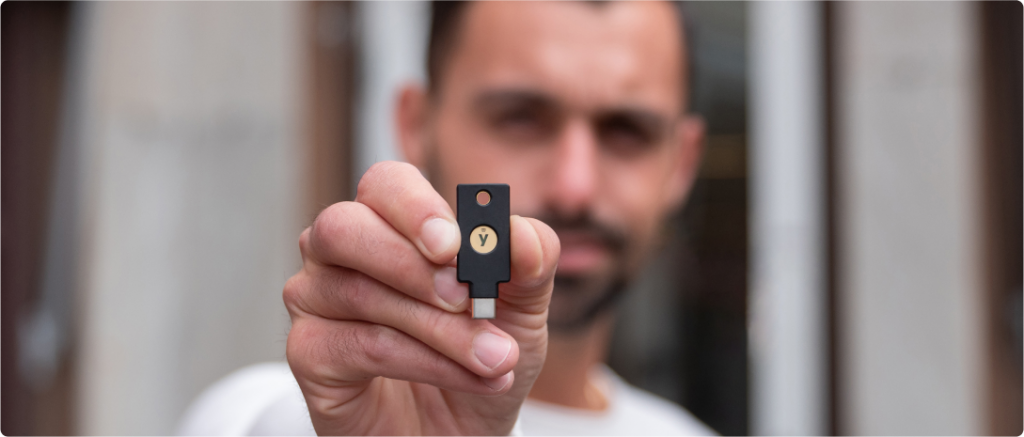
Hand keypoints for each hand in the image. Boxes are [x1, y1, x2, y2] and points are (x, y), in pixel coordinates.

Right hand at [284, 161, 559, 435]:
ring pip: (360, 292)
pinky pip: (359, 345)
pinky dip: (424, 362)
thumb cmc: (481, 352)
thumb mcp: (523, 309)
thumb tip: (517, 233)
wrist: (462, 429)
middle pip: (345, 228)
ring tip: (497, 358)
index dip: (415, 207)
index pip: (385, 184)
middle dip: (410, 263)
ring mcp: (315, 299)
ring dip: (440, 329)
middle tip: (468, 299)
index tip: (455, 245)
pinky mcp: (309, 352)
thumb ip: (529, 262)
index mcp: (390, 221)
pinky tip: (470, 378)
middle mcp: (339, 251)